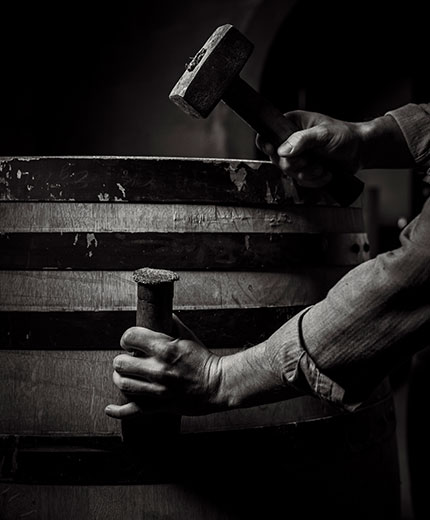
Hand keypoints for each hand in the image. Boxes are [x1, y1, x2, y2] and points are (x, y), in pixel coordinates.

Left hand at [104, 315, 223, 418]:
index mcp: (165, 348)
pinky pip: (133, 411)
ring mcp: (158, 389)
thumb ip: (171, 323)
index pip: (130, 337)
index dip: (127, 338)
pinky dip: (118, 411)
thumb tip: (160, 314)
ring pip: (123, 384)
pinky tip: (110, 408)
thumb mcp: (188, 336)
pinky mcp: (160, 405)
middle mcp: (158, 368)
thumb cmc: (204, 360)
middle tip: (128, 359)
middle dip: (121, 359)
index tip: (130, 342)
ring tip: (125, 375)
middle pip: (120, 362)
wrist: (218, 384)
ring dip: (120, 378)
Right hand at [256, 110, 362, 187]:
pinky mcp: (305, 170)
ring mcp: (298, 157)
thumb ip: (302, 140)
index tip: (273, 150)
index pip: (268, 133)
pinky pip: (300, 181)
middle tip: (309, 161)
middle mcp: (291, 140)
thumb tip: (282, 151)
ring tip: (322, 167)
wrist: (359, 151)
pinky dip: (314, 180)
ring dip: (307, 173)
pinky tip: (325, 173)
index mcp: (292, 124)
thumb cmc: (344, 135)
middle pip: (277, 159)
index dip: (266, 144)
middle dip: (295, 164)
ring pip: (289, 172)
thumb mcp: (323, 134)